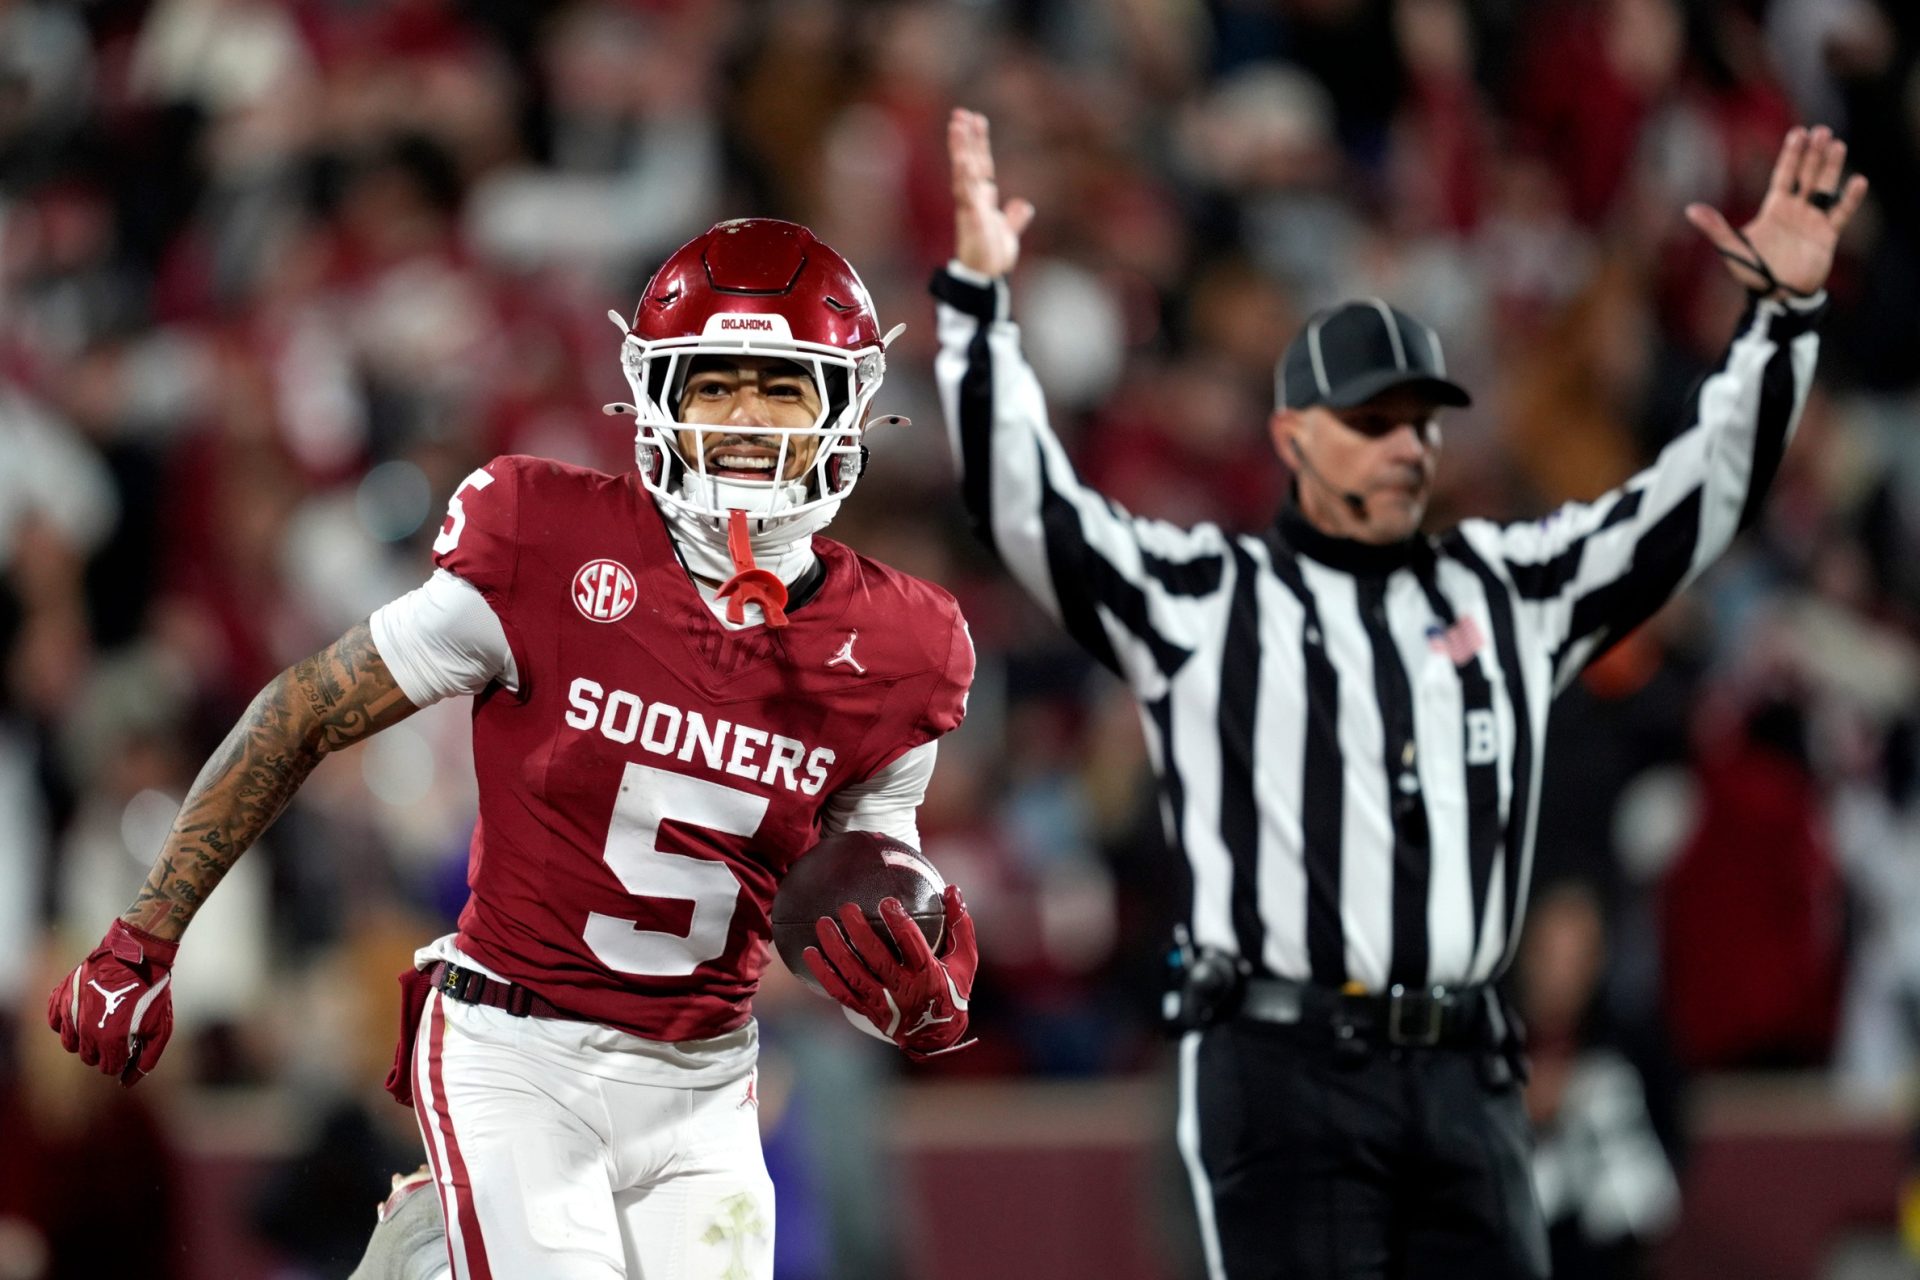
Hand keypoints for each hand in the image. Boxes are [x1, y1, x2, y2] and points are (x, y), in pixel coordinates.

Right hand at [47, 919, 177, 1085]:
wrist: (138, 955)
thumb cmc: (152, 993)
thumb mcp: (161, 1028)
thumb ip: (146, 1060)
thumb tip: (126, 1083)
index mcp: (112, 1040)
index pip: (108, 1068)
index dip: (121, 1058)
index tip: (129, 1044)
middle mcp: (87, 1031)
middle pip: (89, 1058)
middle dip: (104, 1050)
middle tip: (117, 1030)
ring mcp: (71, 1014)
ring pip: (70, 1044)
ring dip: (84, 1038)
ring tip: (101, 1021)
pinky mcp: (61, 998)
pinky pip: (53, 1022)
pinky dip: (65, 1022)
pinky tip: (81, 1012)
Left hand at [804, 885, 977, 1057]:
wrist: (937, 1036)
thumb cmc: (953, 989)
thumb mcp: (965, 958)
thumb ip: (960, 924)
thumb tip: (953, 889)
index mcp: (928, 974)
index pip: (911, 945)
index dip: (898, 923)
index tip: (886, 902)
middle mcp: (904, 989)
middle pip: (877, 958)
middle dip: (859, 932)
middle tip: (846, 908)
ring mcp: (883, 1003)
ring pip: (854, 974)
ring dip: (836, 949)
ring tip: (823, 923)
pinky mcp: (868, 1011)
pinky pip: (841, 992)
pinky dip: (824, 973)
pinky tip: (809, 953)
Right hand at [950, 109, 1033, 278]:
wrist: (986, 279)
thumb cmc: (992, 257)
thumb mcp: (1009, 233)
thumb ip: (1014, 217)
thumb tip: (1024, 205)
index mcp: (982, 199)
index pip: (981, 164)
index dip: (978, 143)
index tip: (976, 119)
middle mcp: (974, 199)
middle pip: (969, 162)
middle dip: (965, 138)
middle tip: (961, 113)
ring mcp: (970, 207)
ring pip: (964, 172)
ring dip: (960, 149)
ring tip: (957, 126)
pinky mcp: (971, 219)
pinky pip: (966, 194)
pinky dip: (964, 177)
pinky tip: (962, 160)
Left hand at [1685, 124, 1868, 299]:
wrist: (1776, 296)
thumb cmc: (1753, 273)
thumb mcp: (1733, 248)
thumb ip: (1715, 228)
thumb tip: (1690, 209)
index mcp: (1774, 209)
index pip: (1784, 174)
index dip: (1792, 154)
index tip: (1799, 132)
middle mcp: (1795, 210)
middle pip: (1807, 175)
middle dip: (1814, 154)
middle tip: (1822, 131)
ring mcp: (1813, 221)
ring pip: (1824, 188)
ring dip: (1831, 168)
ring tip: (1838, 145)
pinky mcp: (1827, 235)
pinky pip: (1840, 213)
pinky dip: (1849, 199)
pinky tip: (1858, 182)